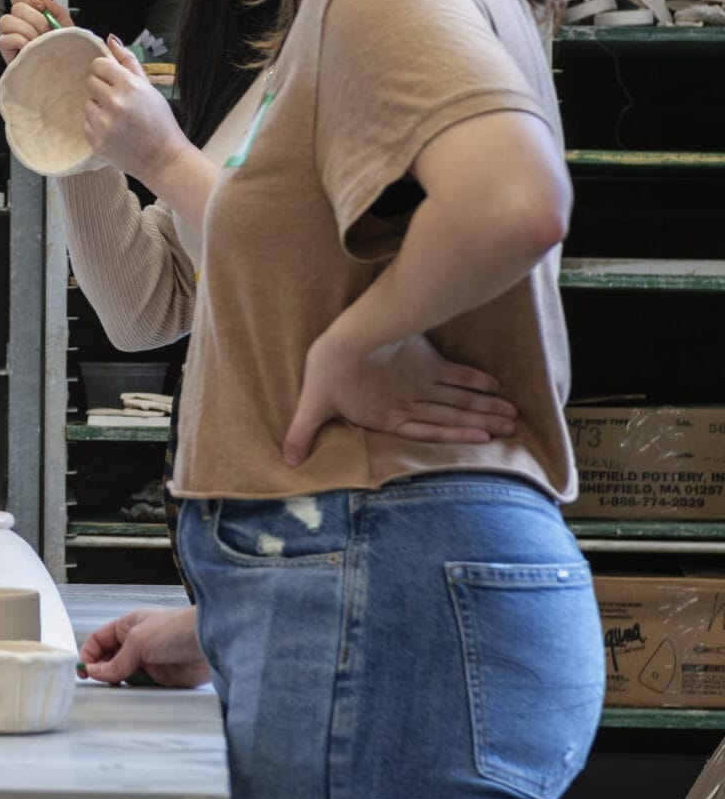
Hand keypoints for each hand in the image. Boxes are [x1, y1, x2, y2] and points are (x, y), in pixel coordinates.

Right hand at [0, 0, 74, 63]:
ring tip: (37, 41)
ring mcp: (11, 36)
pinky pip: (5, 38)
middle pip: (15, 7)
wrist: (63, 69)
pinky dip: (19, 42)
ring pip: (6, 21)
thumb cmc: (63, 50)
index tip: (41, 8)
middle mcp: (19, 23)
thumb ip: (55, 7)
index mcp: (32, 15)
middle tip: (45, 30)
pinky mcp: (6, 50)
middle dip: (34, 18)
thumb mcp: (66, 26)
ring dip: (27, 31)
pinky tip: (28, 48)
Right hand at [79, 606, 209, 688]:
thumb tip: (95, 672)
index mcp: (128, 626)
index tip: (83, 671)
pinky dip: (134, 691)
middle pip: (109, 659)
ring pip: (123, 675)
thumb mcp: (138, 641)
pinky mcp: (162, 678)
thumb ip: (116, 661)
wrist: (209, 643)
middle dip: (100, 670)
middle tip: (96, 682)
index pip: (98, 640)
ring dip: (117, 682)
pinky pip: (141, 687)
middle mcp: (136, 643)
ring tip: (113, 687)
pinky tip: (131, 692)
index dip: (88, 654)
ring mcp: (149, 661)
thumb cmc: (177, 629)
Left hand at [82, 35, 194, 181]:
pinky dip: (96, 125)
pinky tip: (114, 130)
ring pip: (87, 103)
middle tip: (118, 100)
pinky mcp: (96, 140)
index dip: (104, 71)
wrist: (162, 158)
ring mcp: (104, 123)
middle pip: (90, 82)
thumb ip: (128, 62)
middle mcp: (114, 102)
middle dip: (101, 88)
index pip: (98, 65)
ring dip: (98, 107)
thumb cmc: (159, 120)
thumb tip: (110, 38)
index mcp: (129, 86)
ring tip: (117, 117)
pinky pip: (85, 123)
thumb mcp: (148, 87)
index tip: (113, 80)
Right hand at [284, 329, 518, 465]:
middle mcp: (408, 400)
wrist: (335, 336)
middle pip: (452, 414)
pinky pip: (454, 373)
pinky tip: (494, 385)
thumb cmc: (326, 372)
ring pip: (458, 398)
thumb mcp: (313, 407)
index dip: (459, 434)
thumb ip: (303, 433)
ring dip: (484, 405)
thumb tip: (286, 461)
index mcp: (389, 414)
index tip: (486, 439)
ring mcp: (417, 380)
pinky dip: (474, 378)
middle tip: (513, 427)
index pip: (431, 429)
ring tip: (512, 414)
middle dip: (482, 420)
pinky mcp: (422, 360)